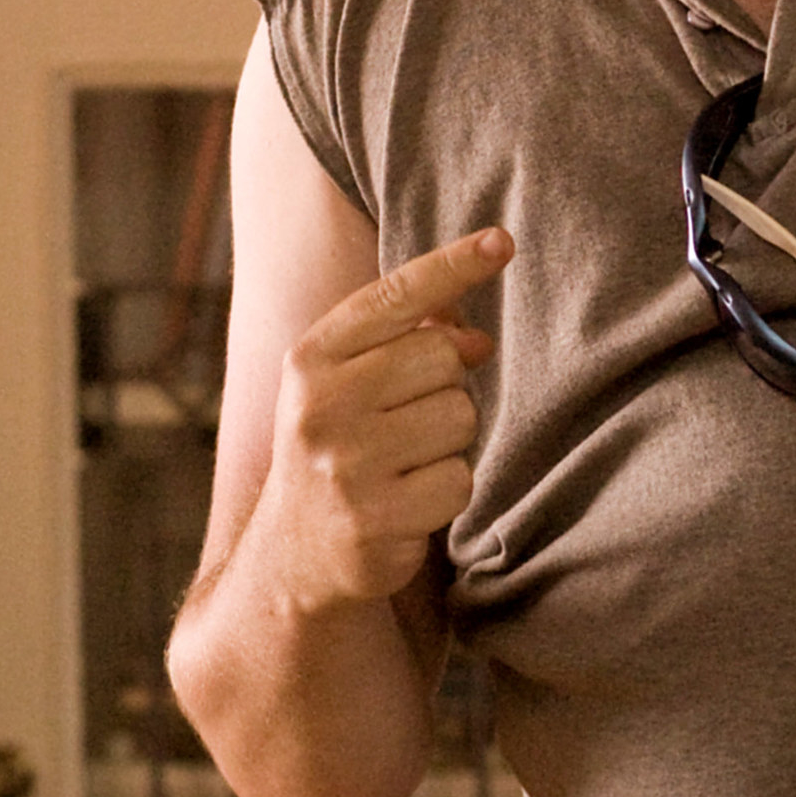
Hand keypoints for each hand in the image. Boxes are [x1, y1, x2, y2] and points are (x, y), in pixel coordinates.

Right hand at [251, 227, 511, 614]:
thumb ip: (403, 341)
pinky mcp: (375, 519)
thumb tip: (475, 335)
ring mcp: (345, 464)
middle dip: (446, 386)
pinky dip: (448, 491)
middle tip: (408, 420)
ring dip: (449, 441)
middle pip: (444, 357)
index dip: (454, 264)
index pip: (396, 295)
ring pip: (460, 417)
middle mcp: (321, 404)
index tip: (502, 240)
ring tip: (404, 463)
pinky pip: (461, 479)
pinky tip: (408, 501)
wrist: (293, 556)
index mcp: (311, 356)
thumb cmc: (336, 447)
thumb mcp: (347, 382)